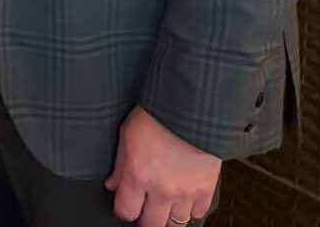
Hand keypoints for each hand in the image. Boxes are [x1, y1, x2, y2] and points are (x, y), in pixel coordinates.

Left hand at [105, 106, 220, 223]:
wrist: (192, 106)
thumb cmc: (158, 114)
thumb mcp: (127, 134)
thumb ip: (119, 166)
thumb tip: (113, 185)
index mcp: (138, 175)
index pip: (126, 212)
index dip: (124, 210)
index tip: (127, 204)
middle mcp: (161, 189)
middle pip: (151, 225)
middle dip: (145, 218)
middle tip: (146, 208)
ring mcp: (186, 192)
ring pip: (175, 223)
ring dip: (168, 215)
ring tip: (165, 203)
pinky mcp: (206, 189)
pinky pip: (198, 214)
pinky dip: (191, 209)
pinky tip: (185, 197)